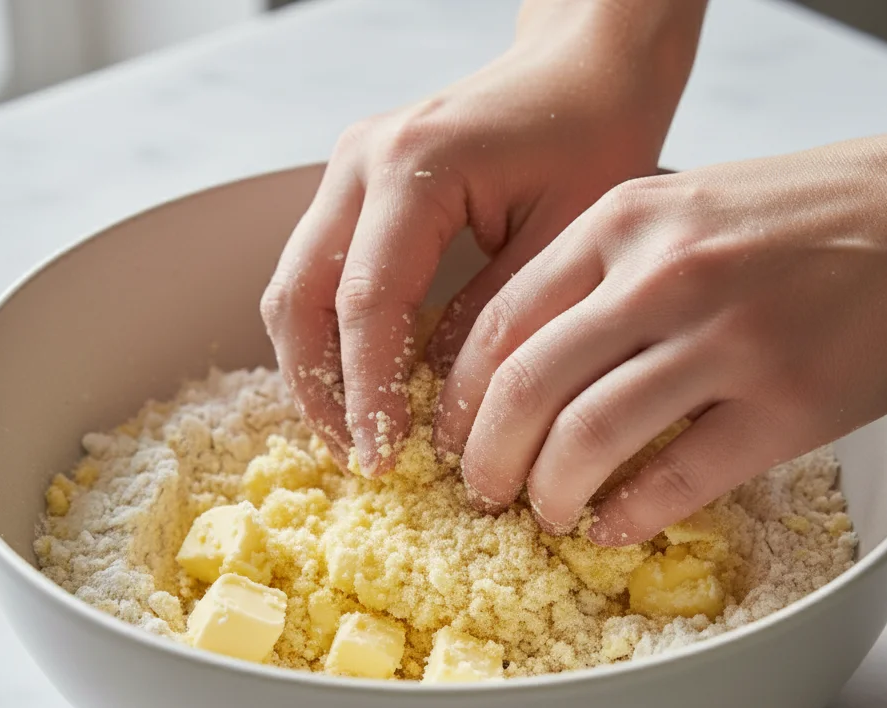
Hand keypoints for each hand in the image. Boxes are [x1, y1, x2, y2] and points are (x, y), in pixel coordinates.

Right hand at [261, 0, 705, 471]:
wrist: (584, 68)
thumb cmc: (592, 138)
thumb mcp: (564, 240)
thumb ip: (495, 323)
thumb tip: (440, 407)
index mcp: (413, 168)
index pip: (366, 304)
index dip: (368, 393)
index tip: (382, 457)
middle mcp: (360, 163)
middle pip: (300, 298)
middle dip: (321, 391)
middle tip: (357, 459)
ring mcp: (347, 172)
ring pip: (293, 290)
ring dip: (313, 370)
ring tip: (353, 434)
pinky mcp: (354, 189)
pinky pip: (316, 276)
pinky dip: (327, 338)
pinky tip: (359, 384)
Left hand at [435, 124, 886, 543]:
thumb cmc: (797, 219)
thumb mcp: (677, 208)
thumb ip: (597, 272)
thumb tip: (518, 359)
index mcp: (622, 223)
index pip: (500, 324)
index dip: (459, 398)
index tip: (447, 437)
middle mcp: (665, 276)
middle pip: (529, 387)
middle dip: (487, 457)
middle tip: (481, 490)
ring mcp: (727, 339)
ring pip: (590, 438)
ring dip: (549, 493)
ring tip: (544, 513)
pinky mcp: (784, 403)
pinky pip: (676, 478)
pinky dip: (628, 515)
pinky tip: (609, 528)